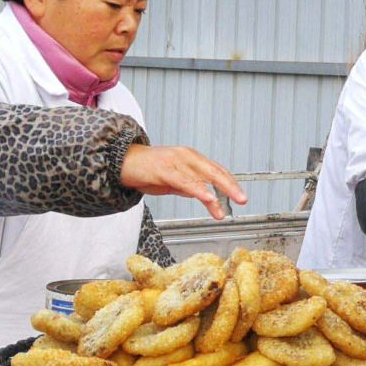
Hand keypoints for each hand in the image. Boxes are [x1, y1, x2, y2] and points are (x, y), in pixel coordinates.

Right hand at [120, 145, 246, 220]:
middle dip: (231, 187)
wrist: (122, 162)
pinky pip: (185, 181)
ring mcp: (176, 162)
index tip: (240, 195)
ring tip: (224, 208)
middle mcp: (187, 157)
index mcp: (191, 158)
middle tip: (242, 199)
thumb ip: (189, 186)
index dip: (230, 183)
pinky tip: (207, 198)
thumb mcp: (173, 180)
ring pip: (202, 177)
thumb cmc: (147, 170)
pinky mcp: (164, 170)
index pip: (217, 170)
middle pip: (215, 172)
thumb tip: (204, 196)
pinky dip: (198, 190)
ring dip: (217, 193)